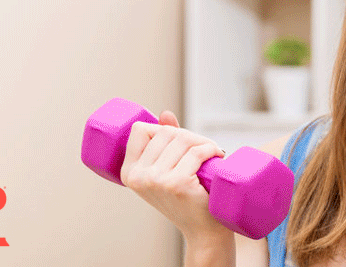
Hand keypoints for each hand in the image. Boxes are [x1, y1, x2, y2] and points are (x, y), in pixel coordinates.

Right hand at [120, 110, 229, 241]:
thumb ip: (165, 142)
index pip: (139, 130)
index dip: (162, 129)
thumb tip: (165, 114)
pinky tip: (216, 157)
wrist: (203, 231)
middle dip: (189, 135)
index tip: (178, 143)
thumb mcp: (167, 170)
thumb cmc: (186, 199)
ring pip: (182, 138)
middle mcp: (138, 177)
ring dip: (202, 142)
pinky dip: (210, 149)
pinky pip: (196, 152)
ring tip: (211, 154)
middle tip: (203, 149)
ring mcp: (156, 180)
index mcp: (128, 172)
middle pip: (165, 132)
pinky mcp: (177, 183)